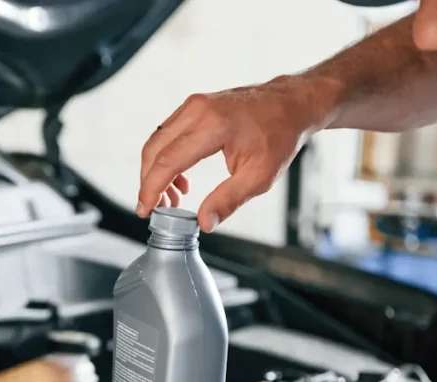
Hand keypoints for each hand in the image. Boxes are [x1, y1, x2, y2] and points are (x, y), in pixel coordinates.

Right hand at [137, 76, 331, 229]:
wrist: (291, 104)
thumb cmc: (280, 135)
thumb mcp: (259, 176)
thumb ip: (228, 200)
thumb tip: (204, 222)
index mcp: (213, 126)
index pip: (167, 161)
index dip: (151, 189)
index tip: (145, 210)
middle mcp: (197, 110)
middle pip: (154, 150)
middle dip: (149, 183)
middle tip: (155, 209)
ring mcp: (194, 105)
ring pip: (157, 141)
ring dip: (156, 172)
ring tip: (172, 199)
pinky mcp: (195, 106)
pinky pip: (168, 134)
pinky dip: (166, 158)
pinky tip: (181, 180)